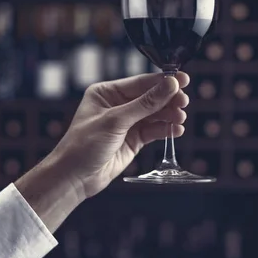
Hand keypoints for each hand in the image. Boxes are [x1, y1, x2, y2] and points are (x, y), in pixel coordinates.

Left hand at [48, 72, 189, 197]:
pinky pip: (153, 131)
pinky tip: (176, 130)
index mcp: (106, 93)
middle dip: (168, 99)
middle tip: (184, 101)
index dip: (162, 81)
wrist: (74, 178)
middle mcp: (117, 105)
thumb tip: (169, 85)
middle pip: (150, 98)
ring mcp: (126, 123)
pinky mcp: (133, 140)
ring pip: (154, 114)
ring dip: (169, 115)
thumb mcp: (115, 121)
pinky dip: (165, 130)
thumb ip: (145, 104)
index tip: (182, 80)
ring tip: (180, 117)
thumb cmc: (83, 145)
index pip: (140, 83)